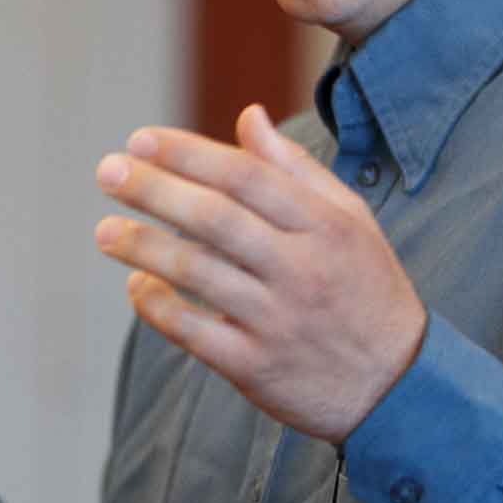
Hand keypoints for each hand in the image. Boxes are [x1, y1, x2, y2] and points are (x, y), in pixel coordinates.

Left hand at [94, 104, 425, 442]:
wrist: (399, 387)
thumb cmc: (367, 288)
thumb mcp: (350, 220)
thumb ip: (295, 169)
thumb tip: (248, 115)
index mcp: (324, 226)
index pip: (245, 176)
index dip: (187, 153)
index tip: (140, 140)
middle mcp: (301, 270)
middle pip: (214, 219)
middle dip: (153, 190)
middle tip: (107, 171)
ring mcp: (277, 321)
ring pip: (196, 273)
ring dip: (142, 246)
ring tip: (104, 230)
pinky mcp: (256, 367)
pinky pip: (192, 332)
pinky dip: (157, 305)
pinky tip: (136, 284)